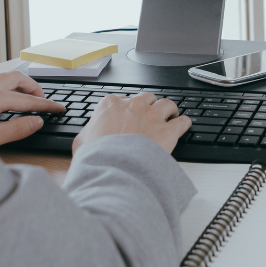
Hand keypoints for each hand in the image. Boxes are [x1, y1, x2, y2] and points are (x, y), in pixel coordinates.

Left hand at [0, 71, 65, 147]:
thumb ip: (15, 129)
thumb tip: (37, 121)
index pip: (28, 100)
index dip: (46, 105)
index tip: (59, 109)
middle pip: (17, 78)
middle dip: (34, 87)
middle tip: (45, 99)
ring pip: (2, 77)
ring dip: (19, 84)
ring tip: (26, 96)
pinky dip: (4, 85)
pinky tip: (0, 98)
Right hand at [72, 92, 191, 155]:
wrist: (114, 169)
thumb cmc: (96, 156)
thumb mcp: (81, 141)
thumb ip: (88, 131)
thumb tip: (90, 133)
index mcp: (111, 105)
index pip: (121, 100)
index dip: (126, 109)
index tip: (127, 115)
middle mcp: (134, 106)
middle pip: (146, 98)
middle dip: (148, 105)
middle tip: (149, 114)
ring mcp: (152, 117)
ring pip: (166, 104)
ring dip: (169, 109)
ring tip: (171, 114)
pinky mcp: (167, 131)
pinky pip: (182, 122)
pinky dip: (184, 122)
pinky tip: (184, 124)